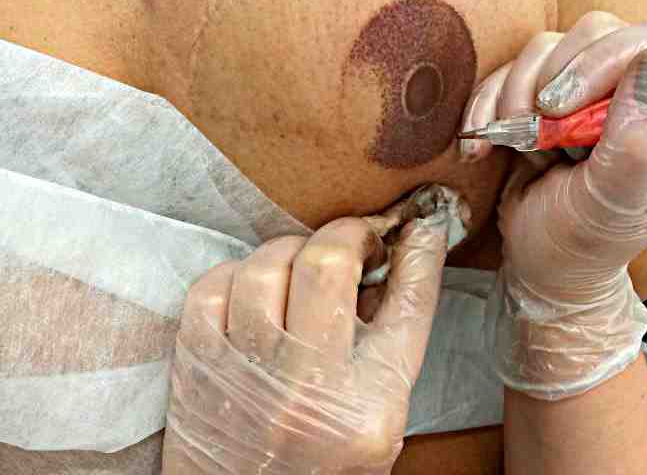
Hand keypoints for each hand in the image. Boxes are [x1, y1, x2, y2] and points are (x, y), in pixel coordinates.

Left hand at [162, 204, 450, 473]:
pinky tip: (253, 292)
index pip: (409, 301)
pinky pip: (212, 286)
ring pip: (265, 265)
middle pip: (327, 263)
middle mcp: (310, 386)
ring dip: (288, 252)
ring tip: (300, 268)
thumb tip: (401, 257)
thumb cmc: (324, 463)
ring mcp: (248, 374)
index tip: (418, 225)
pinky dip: (237, 275)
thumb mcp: (381, 412)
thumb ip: (393, 339)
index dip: (419, 249)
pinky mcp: (197, 369)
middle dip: (345, 236)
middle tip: (352, 243)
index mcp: (372, 401)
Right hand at [462, 12, 646, 399]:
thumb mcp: (616, 206)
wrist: (541, 264)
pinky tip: (489, 139)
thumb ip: (641, 146)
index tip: (566, 107)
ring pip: (556, 45)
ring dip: (521, 93)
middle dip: (557, 81)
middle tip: (538, 133)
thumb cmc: (584, 244)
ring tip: (520, 147)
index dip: (612, 59)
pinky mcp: (556, 91)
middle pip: (605, 33)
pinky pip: (518, 62)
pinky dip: (494, 98)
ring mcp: (599, 90)